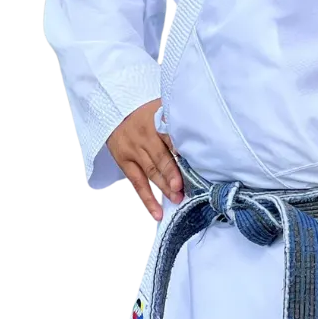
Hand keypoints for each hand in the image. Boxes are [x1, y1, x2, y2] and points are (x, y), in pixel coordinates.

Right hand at [106, 98, 183, 220]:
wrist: (113, 112)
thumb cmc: (146, 112)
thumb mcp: (161, 106)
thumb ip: (178, 117)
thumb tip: (204, 128)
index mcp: (156, 119)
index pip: (171, 137)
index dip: (181, 151)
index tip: (194, 163)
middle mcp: (144, 135)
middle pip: (160, 156)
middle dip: (172, 174)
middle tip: (182, 188)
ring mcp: (133, 150)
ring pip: (150, 172)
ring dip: (163, 188)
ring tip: (175, 200)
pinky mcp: (124, 162)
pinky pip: (136, 183)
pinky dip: (147, 198)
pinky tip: (156, 212)